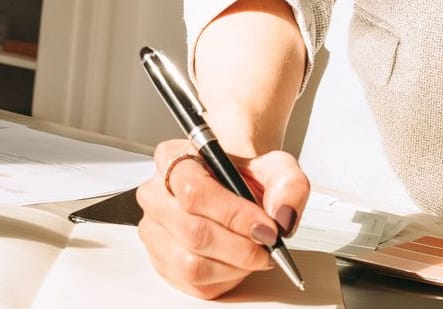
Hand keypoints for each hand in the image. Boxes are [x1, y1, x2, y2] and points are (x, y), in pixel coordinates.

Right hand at [136, 139, 308, 298]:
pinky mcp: (162, 261)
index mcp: (173, 158)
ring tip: (252, 253)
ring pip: (192, 264)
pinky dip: (225, 278)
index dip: (234, 215)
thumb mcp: (274, 166)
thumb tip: (282, 214)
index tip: (265, 226)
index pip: (194, 192)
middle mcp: (156, 194)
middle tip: (266, 245)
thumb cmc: (243, 175)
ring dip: (233, 265)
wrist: (233, 184)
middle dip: (240, 246)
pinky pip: (193, 284)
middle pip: (194, 233)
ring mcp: (154, 230)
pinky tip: (236, 261)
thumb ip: (288, 183)